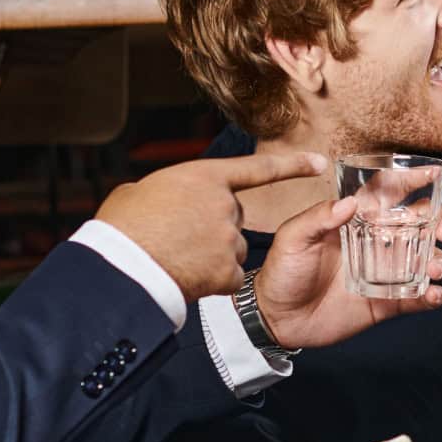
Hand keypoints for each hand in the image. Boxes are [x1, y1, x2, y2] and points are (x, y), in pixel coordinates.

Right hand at [96, 151, 326, 302]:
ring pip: (233, 248)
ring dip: (212, 256)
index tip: (320, 161)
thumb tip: (164, 201)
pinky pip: (230, 276)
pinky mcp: (228, 269)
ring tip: (176, 259)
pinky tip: (189, 278)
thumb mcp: (136, 193)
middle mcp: (224, 205)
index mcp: (203, 177)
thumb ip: (163, 192)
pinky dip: (213, 280)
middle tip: (177, 239)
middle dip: (212, 229)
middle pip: (234, 218)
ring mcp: (229, 237)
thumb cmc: (121, 228)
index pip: (258, 168)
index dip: (292, 164)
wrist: (121, 266)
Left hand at [255, 181, 441, 347]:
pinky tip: (432, 294)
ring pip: (427, 259)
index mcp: (359, 220)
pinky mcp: (387, 302)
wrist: (277, 318)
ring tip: (435, 268)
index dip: (419, 181)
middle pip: (423, 224)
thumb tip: (351, 202)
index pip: (394, 192)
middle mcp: (378, 242)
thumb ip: (319, 217)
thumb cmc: (282, 271)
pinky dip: (432, 295)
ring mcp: (386, 272)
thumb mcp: (292, 238)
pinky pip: (417, 297)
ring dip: (440, 259)